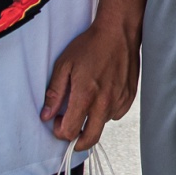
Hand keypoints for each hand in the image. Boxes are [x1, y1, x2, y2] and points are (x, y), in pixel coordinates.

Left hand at [41, 17, 140, 149]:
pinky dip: (106, 111)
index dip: (60, 131)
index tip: (58, 120)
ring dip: (91, 121)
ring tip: (87, 100)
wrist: (118, 32)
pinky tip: (102, 95)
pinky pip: (115, 114)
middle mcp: (104, 103)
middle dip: (76, 141)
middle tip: (70, 128)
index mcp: (85, 96)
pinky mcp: (129, 98)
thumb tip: (46, 115)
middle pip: (89, 140)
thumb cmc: (90, 46)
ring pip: (102, 125)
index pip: (70, 132)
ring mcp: (119, 101)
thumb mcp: (64, 65)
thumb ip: (54, 93)